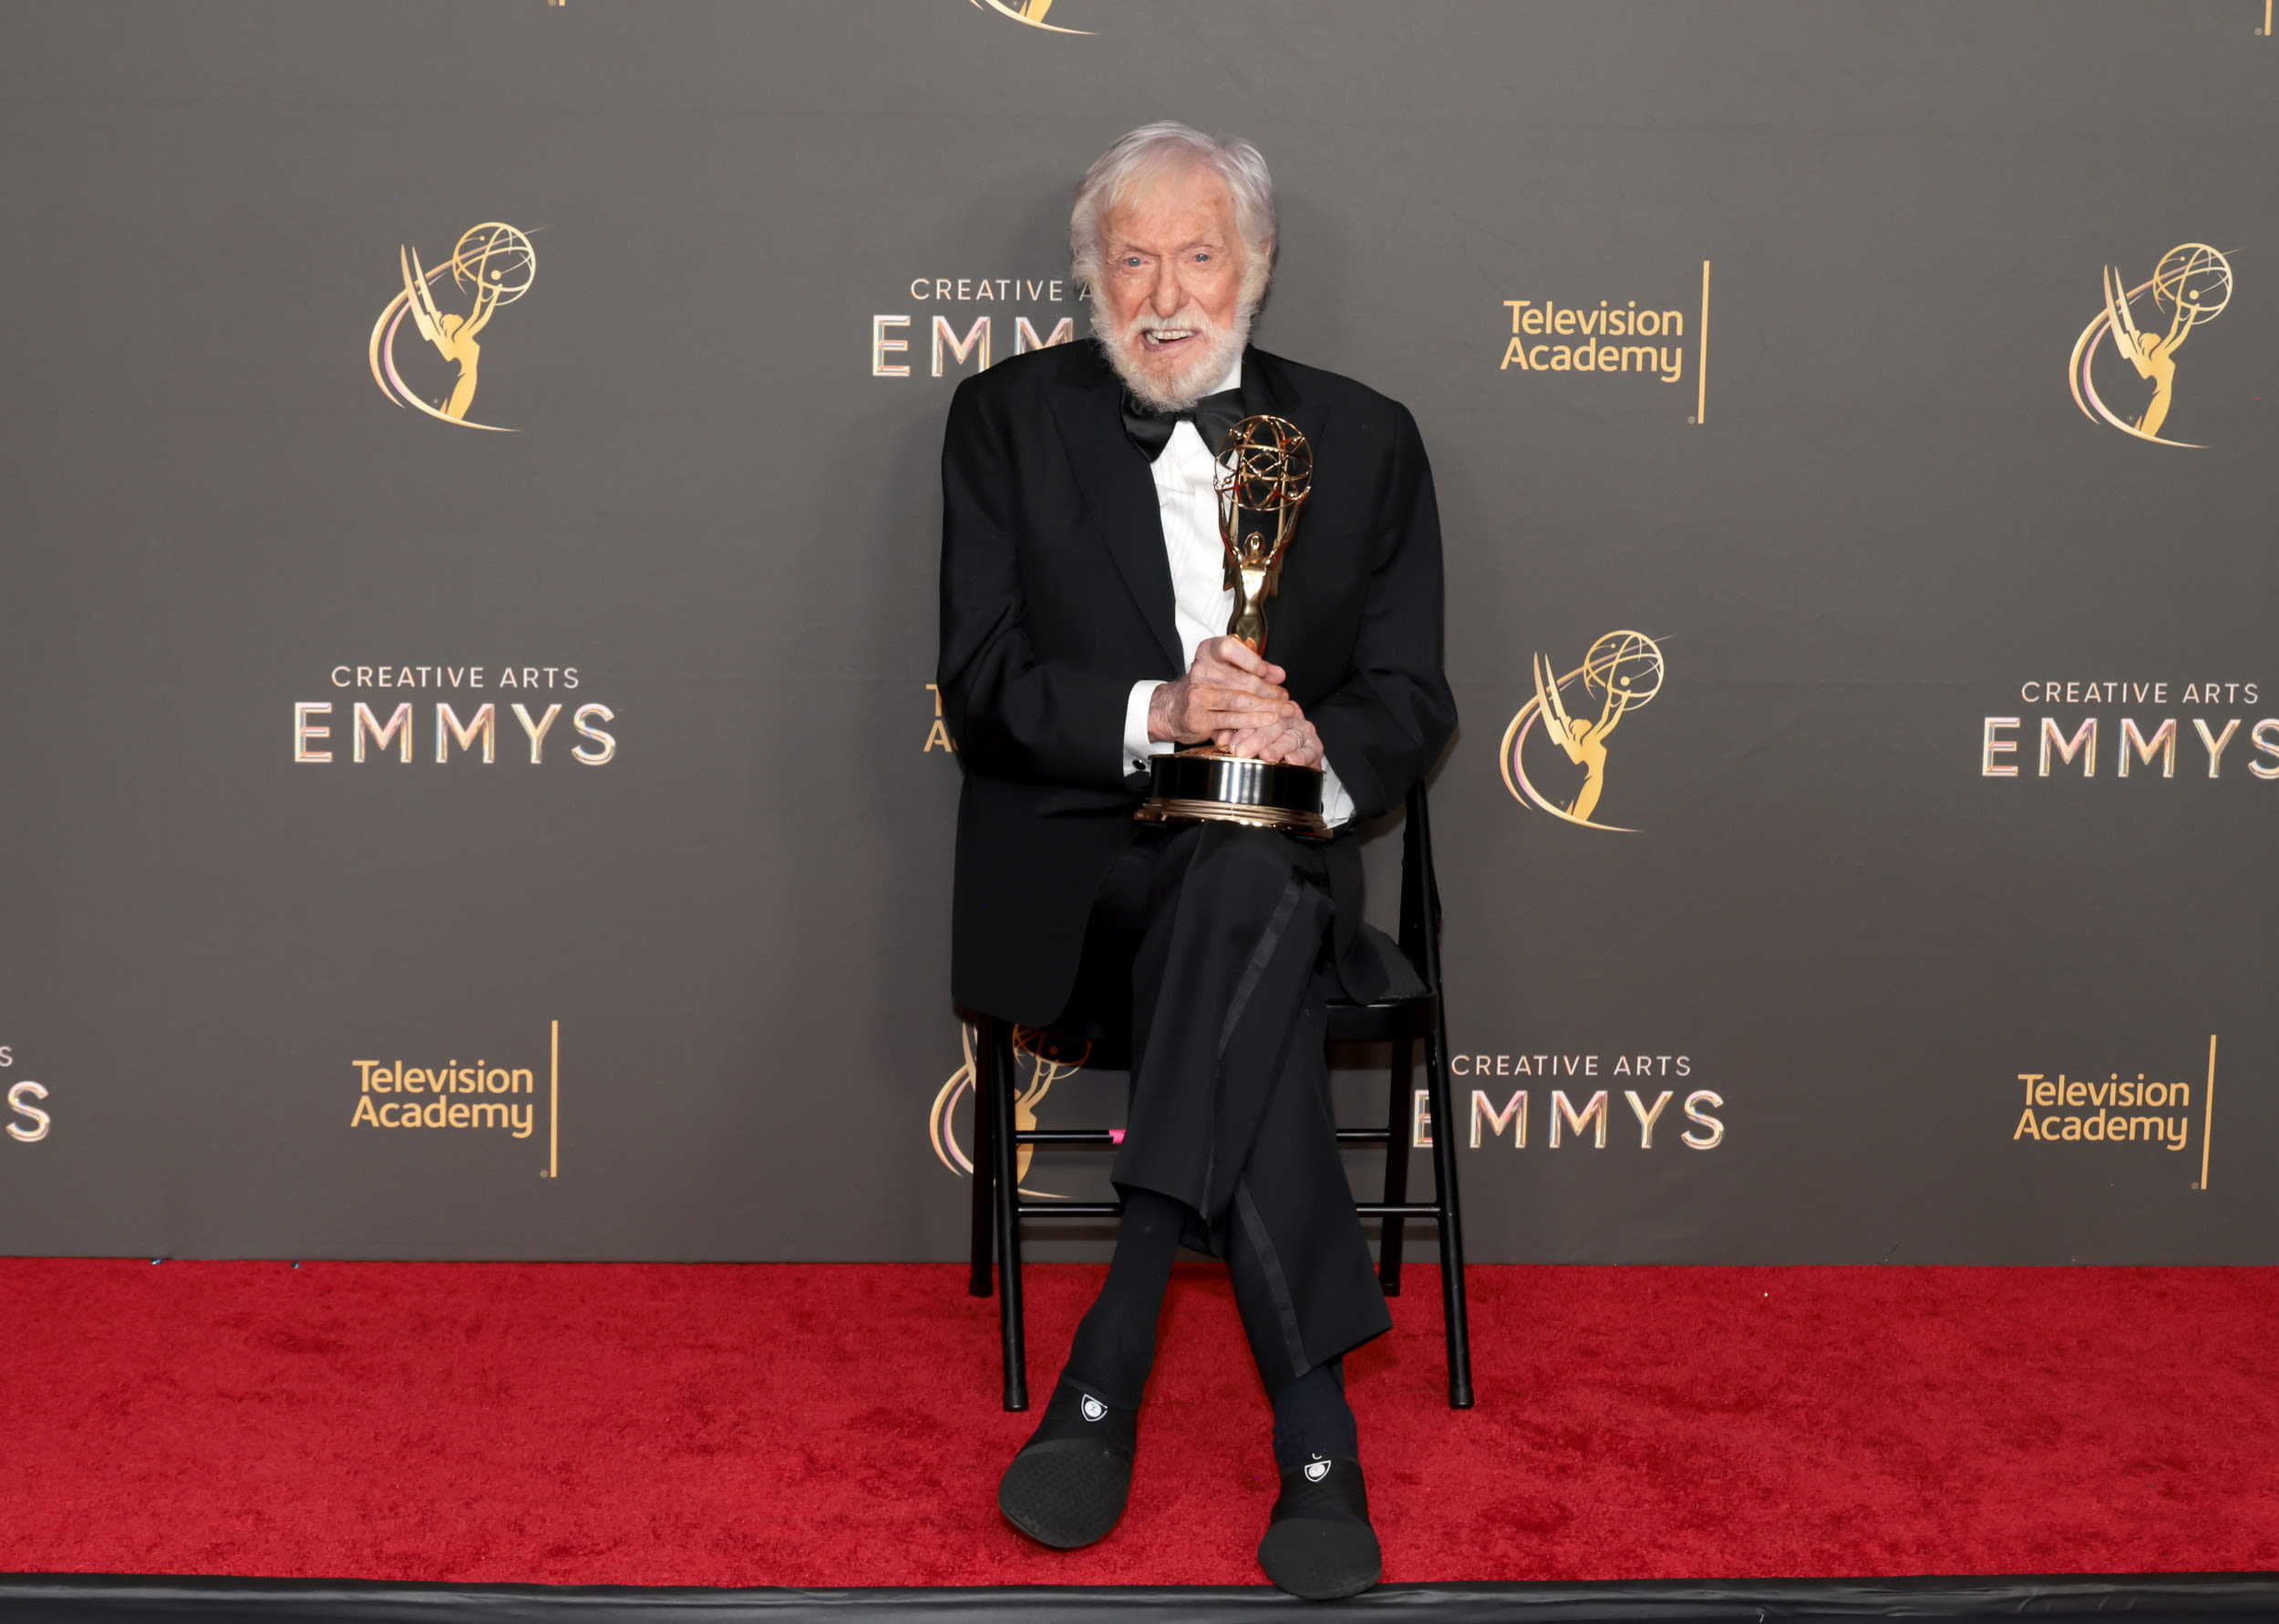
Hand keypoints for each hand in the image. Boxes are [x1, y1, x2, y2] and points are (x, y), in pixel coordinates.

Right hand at [1148, 636, 1294, 744]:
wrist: (1173, 709)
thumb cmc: (1206, 686)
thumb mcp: (1226, 670)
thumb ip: (1253, 668)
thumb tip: (1279, 674)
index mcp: (1207, 653)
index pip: (1229, 648)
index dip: (1251, 660)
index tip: (1267, 671)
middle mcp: (1200, 672)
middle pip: (1243, 680)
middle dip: (1270, 690)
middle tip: (1285, 697)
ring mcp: (1198, 696)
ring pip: (1240, 701)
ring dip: (1268, 706)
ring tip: (1284, 710)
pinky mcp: (1199, 718)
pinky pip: (1232, 719)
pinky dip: (1254, 720)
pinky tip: (1269, 720)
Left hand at [1216, 713, 1324, 767]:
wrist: (1296, 762)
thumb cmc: (1268, 747)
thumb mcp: (1250, 738)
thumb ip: (1235, 736)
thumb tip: (1221, 739)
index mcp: (1273, 709)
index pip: (1258, 714)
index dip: (1243, 728)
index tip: (1230, 742)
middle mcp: (1290, 717)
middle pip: (1274, 724)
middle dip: (1257, 739)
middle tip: (1242, 752)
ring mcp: (1304, 731)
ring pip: (1290, 737)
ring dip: (1277, 747)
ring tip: (1265, 755)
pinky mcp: (1315, 747)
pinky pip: (1309, 751)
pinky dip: (1300, 756)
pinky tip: (1291, 759)